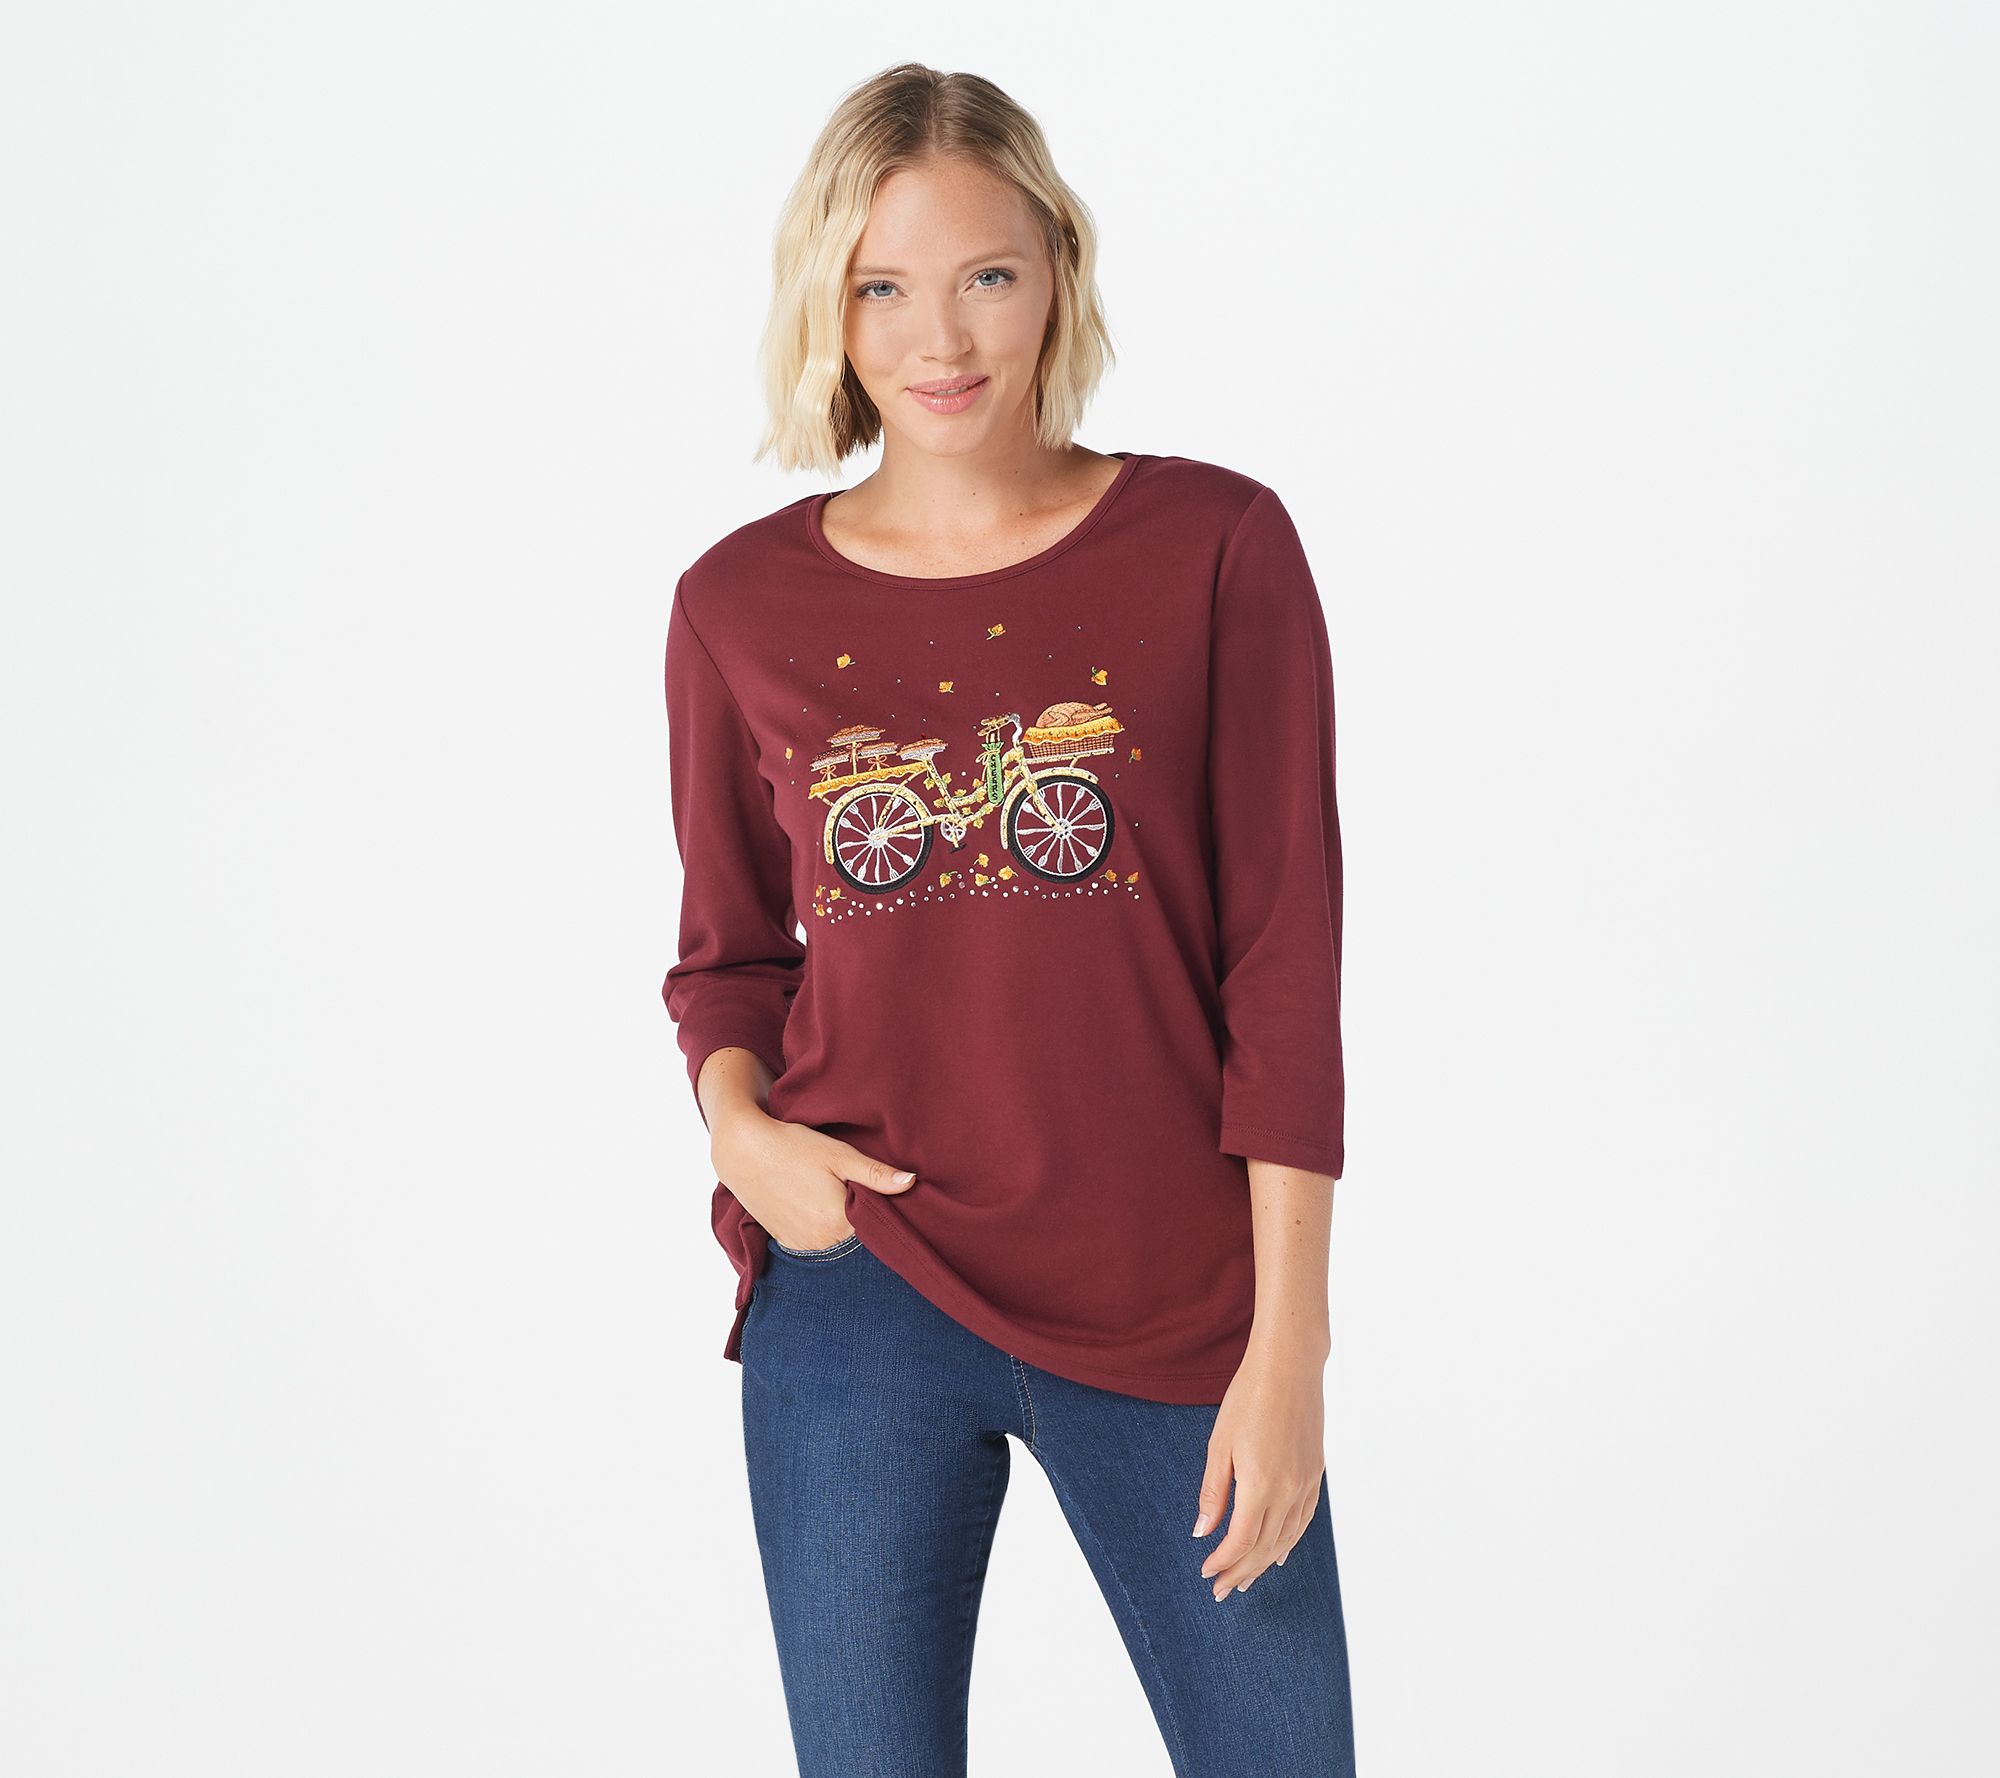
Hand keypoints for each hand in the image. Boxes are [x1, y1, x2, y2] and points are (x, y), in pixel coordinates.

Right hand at [710, 1106, 916, 1251]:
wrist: (743, 1150)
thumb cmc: (793, 1147)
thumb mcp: (838, 1154)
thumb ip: (876, 1174)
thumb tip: (912, 1183)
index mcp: (839, 1222)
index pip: (876, 1227)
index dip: (878, 1209)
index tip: (876, 1193)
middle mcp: (821, 1242)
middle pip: (856, 1237)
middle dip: (859, 1218)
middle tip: (850, 1190)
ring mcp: (801, 1245)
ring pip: (835, 1242)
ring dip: (839, 1227)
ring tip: (828, 1196)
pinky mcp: (784, 1242)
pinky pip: (814, 1243)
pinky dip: (819, 1230)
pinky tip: (813, 1206)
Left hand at [1192, 1338, 1326, 1600]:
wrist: (1290, 1366)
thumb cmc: (1248, 1398)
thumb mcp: (1220, 1443)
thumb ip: (1214, 1491)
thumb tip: (1203, 1531)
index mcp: (1261, 1485)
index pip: (1241, 1540)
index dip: (1223, 1561)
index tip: (1206, 1573)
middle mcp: (1288, 1491)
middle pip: (1264, 1547)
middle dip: (1241, 1571)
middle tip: (1221, 1591)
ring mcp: (1306, 1483)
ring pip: (1286, 1538)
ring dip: (1265, 1563)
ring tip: (1246, 1580)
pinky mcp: (1315, 1473)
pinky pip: (1303, 1520)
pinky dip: (1290, 1541)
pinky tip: (1280, 1553)